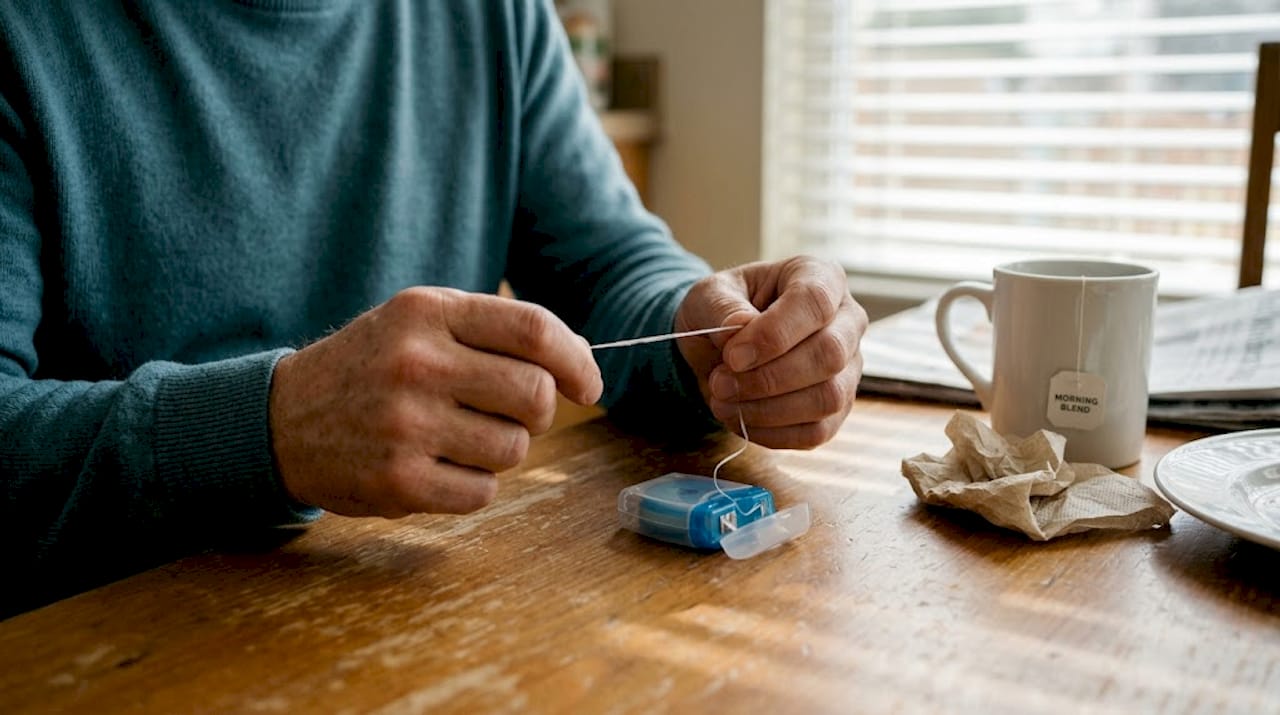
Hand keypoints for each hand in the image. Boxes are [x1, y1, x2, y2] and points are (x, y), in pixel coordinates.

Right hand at [269, 287, 601, 517]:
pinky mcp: (398, 481)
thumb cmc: (372, 366)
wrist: (281, 419)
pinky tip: (439, 467)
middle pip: (534, 395)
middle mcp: (416, 364)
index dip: (576, 360)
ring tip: (460, 437)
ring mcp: (405, 425)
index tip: (587, 384)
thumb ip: (496, 332)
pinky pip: (482, 492)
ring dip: (503, 449)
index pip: (534, 329)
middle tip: (514, 414)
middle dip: (540, 411)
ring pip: (514, 448)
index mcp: (427, 313)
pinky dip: (474, 485)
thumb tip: (582, 360)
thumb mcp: (421, 324)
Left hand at [674, 256, 866, 448]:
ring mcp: (848, 366)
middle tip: (720, 384)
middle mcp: (847, 320)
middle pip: (829, 354)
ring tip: (723, 402)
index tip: (733, 356)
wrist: (721, 349)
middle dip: (768, 378)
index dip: (774, 334)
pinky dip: (773, 433)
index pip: (814, 302)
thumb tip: (741, 330)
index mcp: (820, 277)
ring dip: (768, 409)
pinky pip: (818, 431)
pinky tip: (740, 419)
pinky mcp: (838, 407)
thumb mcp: (707, 297)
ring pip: (828, 397)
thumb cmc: (721, 312)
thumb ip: (720, 308)